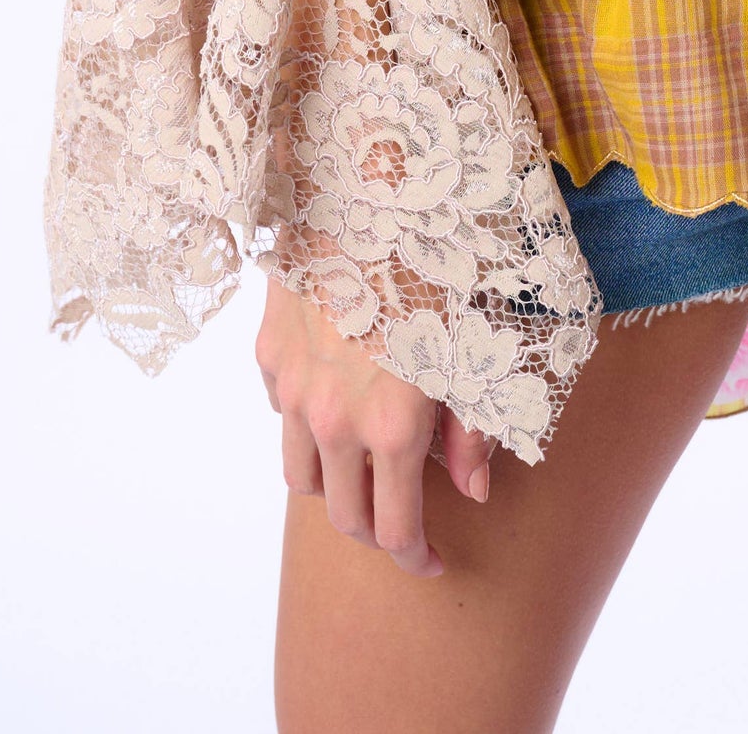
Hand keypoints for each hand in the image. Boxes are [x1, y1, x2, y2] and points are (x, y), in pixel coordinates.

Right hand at [255, 272, 494, 575]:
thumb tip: (473, 489)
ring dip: (334, 485)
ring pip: (300, 477)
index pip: (392, 531)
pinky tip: (337, 397)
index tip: (431, 562)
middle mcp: (333, 419)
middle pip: (344, 517)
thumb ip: (475, 425)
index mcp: (392, 425)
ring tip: (366, 467)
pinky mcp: (269, 351)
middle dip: (376, 531)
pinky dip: (305, 425)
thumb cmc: (441, 259)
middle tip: (404, 523)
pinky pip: (280, 415)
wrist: (370, 187)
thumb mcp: (478, 343)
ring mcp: (292, 388)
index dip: (414, 558)